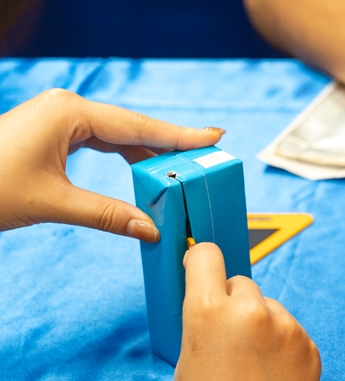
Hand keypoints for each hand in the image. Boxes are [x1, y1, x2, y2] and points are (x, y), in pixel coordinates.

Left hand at [0, 89, 222, 241]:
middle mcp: (67, 108)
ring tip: (184, 169)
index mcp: (69, 113)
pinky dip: (126, 156)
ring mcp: (59, 118)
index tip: (214, 135)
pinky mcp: (53, 131)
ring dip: (149, 154)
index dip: (178, 135)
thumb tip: (153, 230)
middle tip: (208, 154)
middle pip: (133, 127)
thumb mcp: (55, 204)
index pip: (137, 126)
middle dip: (170, 144)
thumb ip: (109, 215)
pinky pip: (101, 141)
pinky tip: (147, 170)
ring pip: (119, 134)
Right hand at [172, 243, 320, 380]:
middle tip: (226, 342)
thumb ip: (199, 324)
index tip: (200, 275)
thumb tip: (209, 300)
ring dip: (260, 324)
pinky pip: (290, 332)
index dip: (200, 264)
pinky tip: (271, 378)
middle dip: (231, 304)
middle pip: (240, 284)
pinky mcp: (310, 347)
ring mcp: (286, 329)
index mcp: (208, 310)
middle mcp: (251, 311)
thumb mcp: (185, 363)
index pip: (206, 255)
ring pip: (269, 308)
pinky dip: (281, 346)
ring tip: (250, 368)